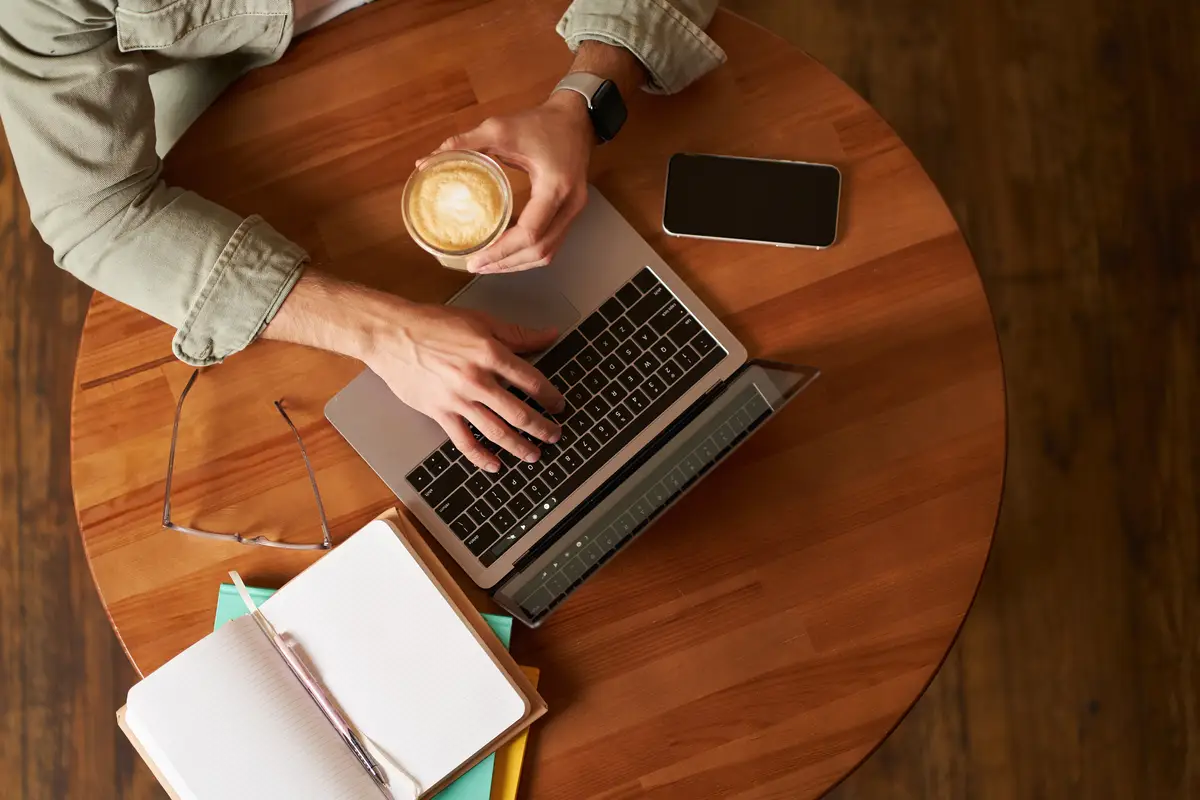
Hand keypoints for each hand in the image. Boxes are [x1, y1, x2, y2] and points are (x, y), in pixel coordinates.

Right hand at [362, 301, 567, 470]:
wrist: (392, 334)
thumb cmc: (434, 324)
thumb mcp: (481, 321)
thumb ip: (518, 334)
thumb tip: (551, 335)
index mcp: (491, 354)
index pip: (532, 382)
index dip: (550, 397)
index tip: (558, 405)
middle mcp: (477, 380)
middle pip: (519, 413)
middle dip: (542, 428)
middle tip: (554, 435)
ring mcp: (458, 400)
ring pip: (497, 432)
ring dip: (520, 447)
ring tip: (534, 455)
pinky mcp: (439, 413)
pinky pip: (464, 442)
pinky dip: (481, 457)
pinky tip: (495, 465)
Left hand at [433, 91, 594, 273]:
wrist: (576, 118)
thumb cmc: (542, 123)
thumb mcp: (501, 128)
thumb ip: (465, 143)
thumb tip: (427, 160)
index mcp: (554, 186)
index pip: (530, 232)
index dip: (502, 251)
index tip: (477, 258)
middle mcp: (569, 205)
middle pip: (540, 251)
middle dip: (507, 264)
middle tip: (477, 266)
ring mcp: (574, 211)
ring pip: (548, 253)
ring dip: (519, 264)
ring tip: (490, 265)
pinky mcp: (571, 213)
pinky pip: (552, 243)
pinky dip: (529, 253)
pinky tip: (509, 254)